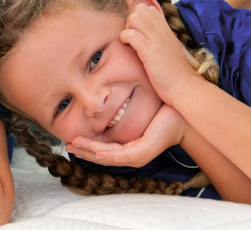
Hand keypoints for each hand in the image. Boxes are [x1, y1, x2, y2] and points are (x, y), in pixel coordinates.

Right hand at [66, 103, 186, 167]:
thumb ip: (121, 106)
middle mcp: (133, 154)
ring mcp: (138, 155)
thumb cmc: (161, 107)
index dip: (87, 145)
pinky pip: (122, 154)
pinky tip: (96, 151)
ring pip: (108, 157)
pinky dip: (107, 154)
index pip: (104, 148)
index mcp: (130, 146)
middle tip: (67, 145)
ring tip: (74, 146)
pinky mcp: (143, 151)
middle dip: (83, 150)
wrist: (183, 111)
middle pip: (102, 156)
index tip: (71, 139)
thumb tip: (106, 94)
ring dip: (90, 152)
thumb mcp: (136, 107)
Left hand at [120, 2, 204, 104]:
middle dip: (131, 20)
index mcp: (166, 30)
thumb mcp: (171, 49)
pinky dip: (124, 38)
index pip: (149, 9)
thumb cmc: (177, 74)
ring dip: (127, 27)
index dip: (139, 17)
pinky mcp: (149, 51)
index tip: (137, 32)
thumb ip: (161, 40)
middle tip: (132, 36)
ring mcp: (156, 40)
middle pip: (140, 9)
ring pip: (135, 17)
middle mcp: (161, 31)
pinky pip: (131, 34)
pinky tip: (128, 47)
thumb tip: (149, 37)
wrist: (186, 87)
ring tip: (129, 42)